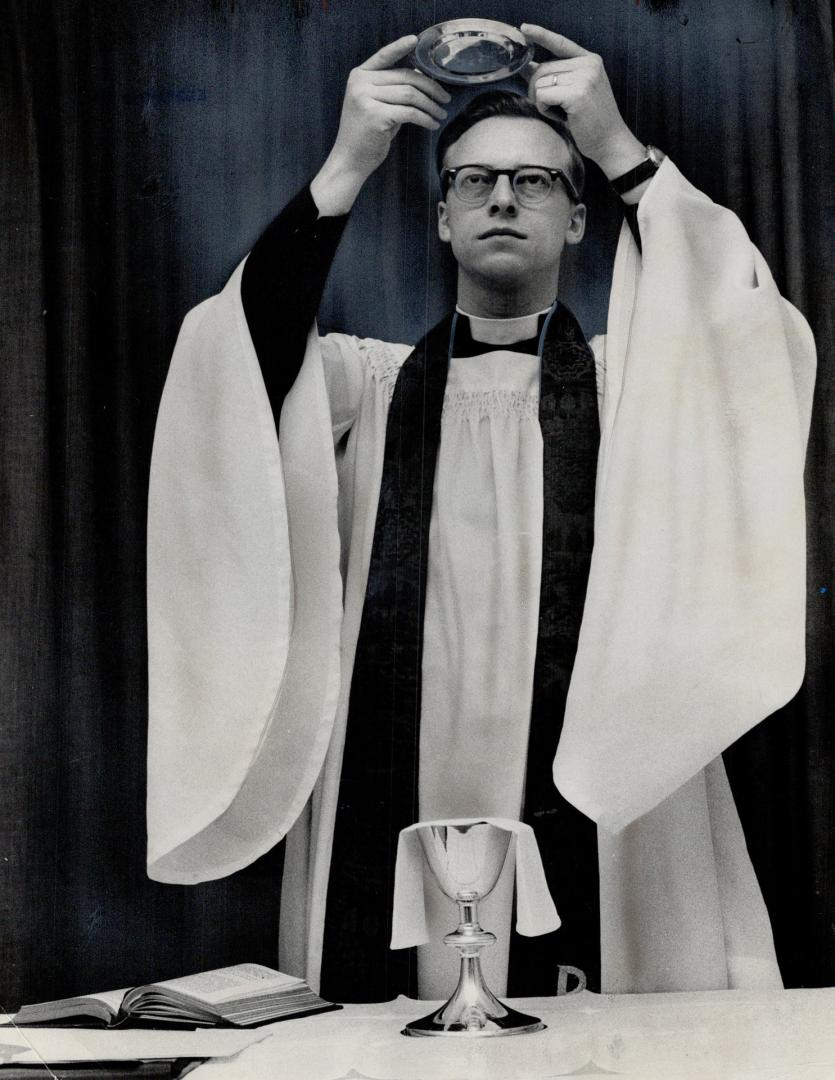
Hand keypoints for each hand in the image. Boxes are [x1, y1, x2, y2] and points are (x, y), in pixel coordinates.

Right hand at [311, 35, 450, 215]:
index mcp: (359, 76)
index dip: (400, 47)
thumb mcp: (378, 106)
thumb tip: (420, 76)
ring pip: (410, 94)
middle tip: (445, 99)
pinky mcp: (376, 115)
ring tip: (440, 115)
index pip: (384, 56)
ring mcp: (366, 98)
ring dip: (431, 105)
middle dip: (430, 87)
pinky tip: (432, 124)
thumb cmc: (367, 135)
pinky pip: (410, 112)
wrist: (350, 160)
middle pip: (405, 77)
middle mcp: (361, 83)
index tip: (416, 40)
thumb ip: (394, 90)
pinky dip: (425, 118)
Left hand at [520, 24, 645, 179]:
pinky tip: (562, 117)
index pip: (560, 43)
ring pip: (540, 82)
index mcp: (589, 60)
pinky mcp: (577, 93)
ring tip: (562, 112)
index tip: (524, 29)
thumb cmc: (590, 121)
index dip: (541, 35)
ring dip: (542, 102)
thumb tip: (527, 67)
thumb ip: (554, 78)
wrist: (610, 142)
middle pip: (542, 68)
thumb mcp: (574, 92)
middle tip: (554, 108)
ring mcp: (584, 77)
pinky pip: (543, 96)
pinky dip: (545, 109)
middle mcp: (588, 64)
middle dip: (538, 90)